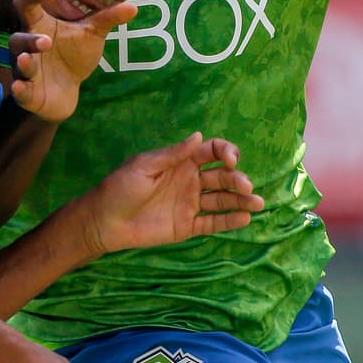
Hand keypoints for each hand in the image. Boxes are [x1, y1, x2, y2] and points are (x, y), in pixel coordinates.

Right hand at [8, 0, 137, 122]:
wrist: (67, 91)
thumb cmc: (74, 54)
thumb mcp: (92, 34)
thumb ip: (108, 19)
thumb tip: (133, 6)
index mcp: (40, 25)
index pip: (27, 3)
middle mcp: (27, 46)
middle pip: (18, 37)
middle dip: (30, 39)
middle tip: (47, 42)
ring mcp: (26, 69)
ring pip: (18, 61)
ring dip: (24, 61)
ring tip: (29, 59)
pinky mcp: (26, 92)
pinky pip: (18, 90)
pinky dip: (19, 89)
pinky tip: (19, 88)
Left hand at [80, 133, 264, 256]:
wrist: (104, 221)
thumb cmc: (119, 187)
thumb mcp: (144, 166)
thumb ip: (173, 154)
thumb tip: (199, 136)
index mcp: (180, 161)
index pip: (212, 152)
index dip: (226, 152)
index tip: (231, 160)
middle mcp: (190, 181)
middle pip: (223, 176)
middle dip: (238, 179)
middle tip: (246, 185)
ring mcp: (190, 204)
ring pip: (223, 199)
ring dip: (241, 199)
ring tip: (257, 203)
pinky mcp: (187, 226)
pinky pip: (213, 222)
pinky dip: (229, 220)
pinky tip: (245, 218)